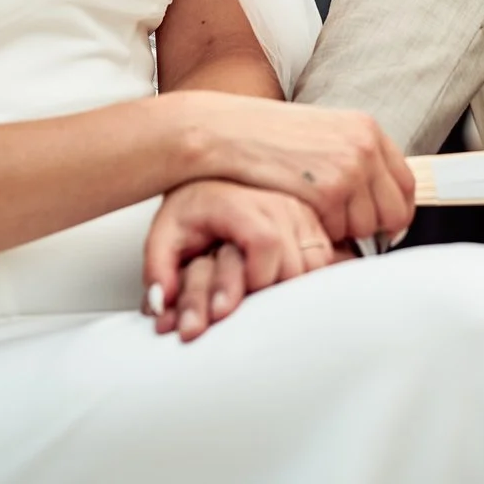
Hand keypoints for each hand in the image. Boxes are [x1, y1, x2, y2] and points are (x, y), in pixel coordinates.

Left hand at [144, 180, 345, 341]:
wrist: (209, 179)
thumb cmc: (190, 211)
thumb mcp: (162, 236)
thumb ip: (157, 269)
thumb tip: (160, 305)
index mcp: (240, 204)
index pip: (265, 241)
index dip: (256, 277)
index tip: (239, 298)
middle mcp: (276, 202)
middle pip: (295, 259)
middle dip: (273, 292)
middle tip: (250, 304)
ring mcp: (299, 210)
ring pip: (316, 261)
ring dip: (293, 287)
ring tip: (266, 294)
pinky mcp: (313, 221)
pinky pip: (327, 256)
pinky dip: (311, 278)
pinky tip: (287, 284)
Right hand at [170, 91, 415, 246]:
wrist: (226, 133)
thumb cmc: (265, 138)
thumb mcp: (320, 135)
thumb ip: (352, 158)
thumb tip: (378, 199)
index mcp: (366, 129)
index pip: (407, 185)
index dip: (395, 213)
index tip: (381, 227)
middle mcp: (364, 147)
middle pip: (394, 213)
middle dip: (369, 228)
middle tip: (338, 227)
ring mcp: (348, 170)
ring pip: (366, 228)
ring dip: (341, 231)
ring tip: (310, 214)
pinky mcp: (328, 192)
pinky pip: (338, 233)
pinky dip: (319, 234)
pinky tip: (297, 216)